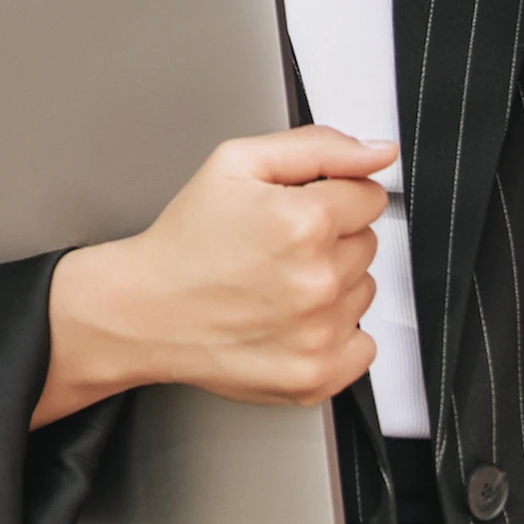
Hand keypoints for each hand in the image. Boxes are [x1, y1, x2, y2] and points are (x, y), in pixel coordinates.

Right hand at [32, 126, 394, 425]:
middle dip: (332, 238)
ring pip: (363, 291)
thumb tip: (379, 152)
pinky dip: (336, 335)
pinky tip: (293, 321)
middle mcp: (317, 280)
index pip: (370, 196)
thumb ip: (319, 147)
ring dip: (333, 285)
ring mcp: (319, 333)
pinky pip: (363, 347)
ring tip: (278, 283)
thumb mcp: (238, 163)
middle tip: (278, 247)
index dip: (335, 195)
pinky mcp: (315, 376)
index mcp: (304, 222)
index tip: (302, 208)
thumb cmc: (186, 241)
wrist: (144, 310)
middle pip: (368, 243)